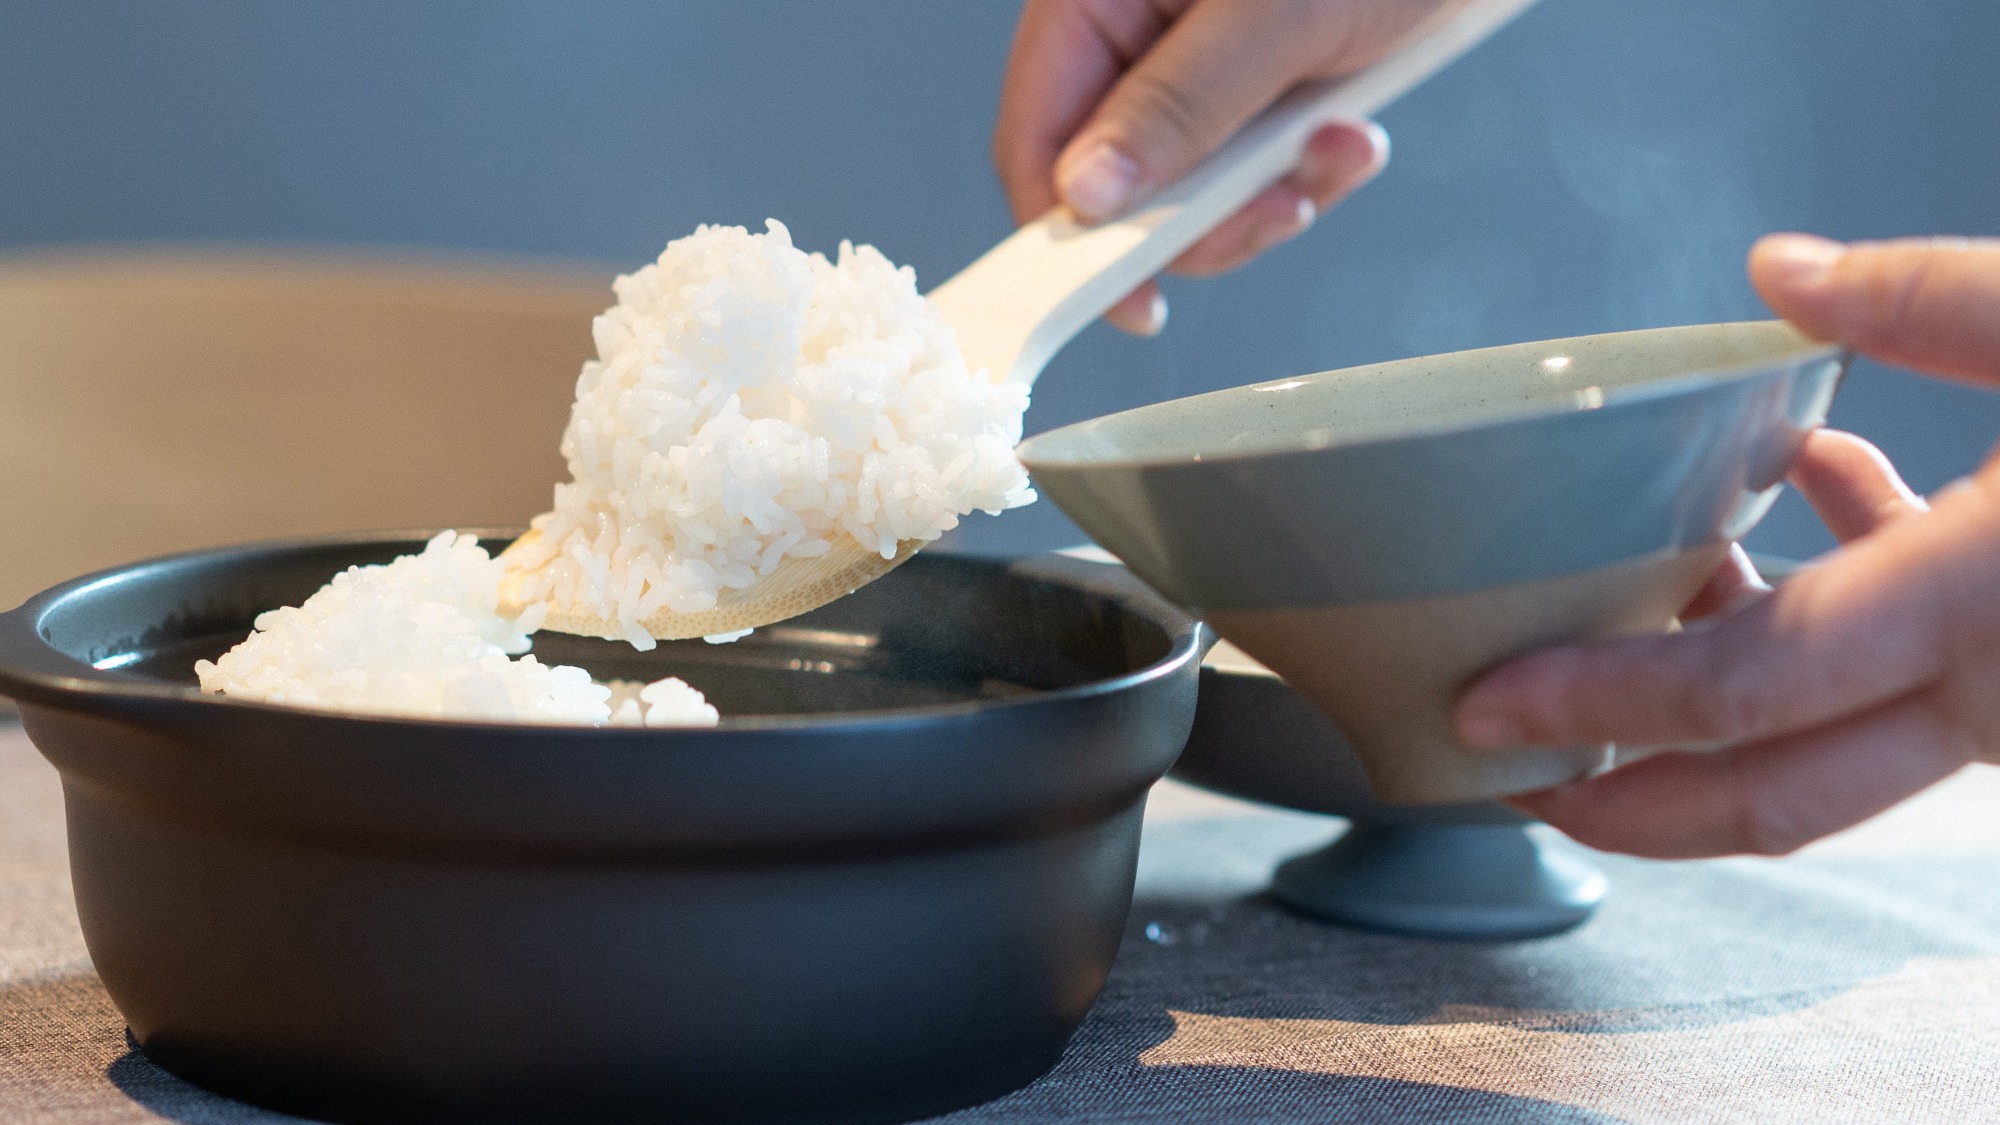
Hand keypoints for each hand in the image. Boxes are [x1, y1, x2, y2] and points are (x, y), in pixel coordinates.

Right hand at [993, 0, 1456, 334]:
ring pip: (1196, 187)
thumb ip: (1175, 106)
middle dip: (1207, 216)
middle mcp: (1136, 29)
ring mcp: (1197, 59)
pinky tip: (1352, 132)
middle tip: (1276, 206)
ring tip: (1339, 144)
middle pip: (1120, 180)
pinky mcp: (1257, 80)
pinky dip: (1307, 169)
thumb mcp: (1273, 14)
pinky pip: (1254, 166)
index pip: (1039, 135)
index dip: (1069, 231)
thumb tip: (1086, 192)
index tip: (1122, 297)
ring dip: (1274, 192)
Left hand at [1453, 234, 1999, 858]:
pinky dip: (1843, 606)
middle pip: (1774, 796)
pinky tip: (1815, 496)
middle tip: (1522, 783)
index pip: (1735, 691)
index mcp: (1986, 609)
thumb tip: (1776, 266)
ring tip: (1637, 621)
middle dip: (1635, 806)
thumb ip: (1925, 298)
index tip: (1488, 719)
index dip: (1597, 707)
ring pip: (1841, 749)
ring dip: (1725, 705)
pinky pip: (1918, 675)